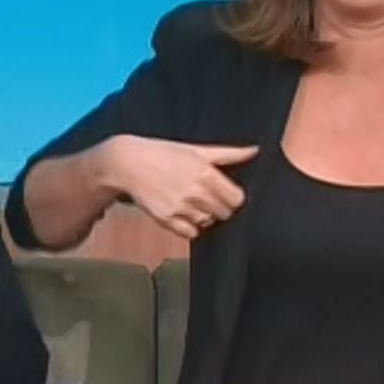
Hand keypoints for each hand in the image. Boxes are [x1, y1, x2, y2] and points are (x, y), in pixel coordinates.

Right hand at [96, 136, 257, 239]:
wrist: (127, 163)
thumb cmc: (163, 153)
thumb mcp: (196, 149)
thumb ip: (229, 154)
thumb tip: (255, 151)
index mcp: (206, 173)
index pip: (237, 199)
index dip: (233, 198)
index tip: (225, 193)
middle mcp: (196, 192)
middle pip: (224, 213)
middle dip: (220, 207)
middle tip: (208, 198)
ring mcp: (180, 207)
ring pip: (207, 223)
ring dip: (204, 216)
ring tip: (192, 203)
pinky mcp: (166, 219)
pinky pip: (190, 233)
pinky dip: (190, 227)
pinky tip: (183, 213)